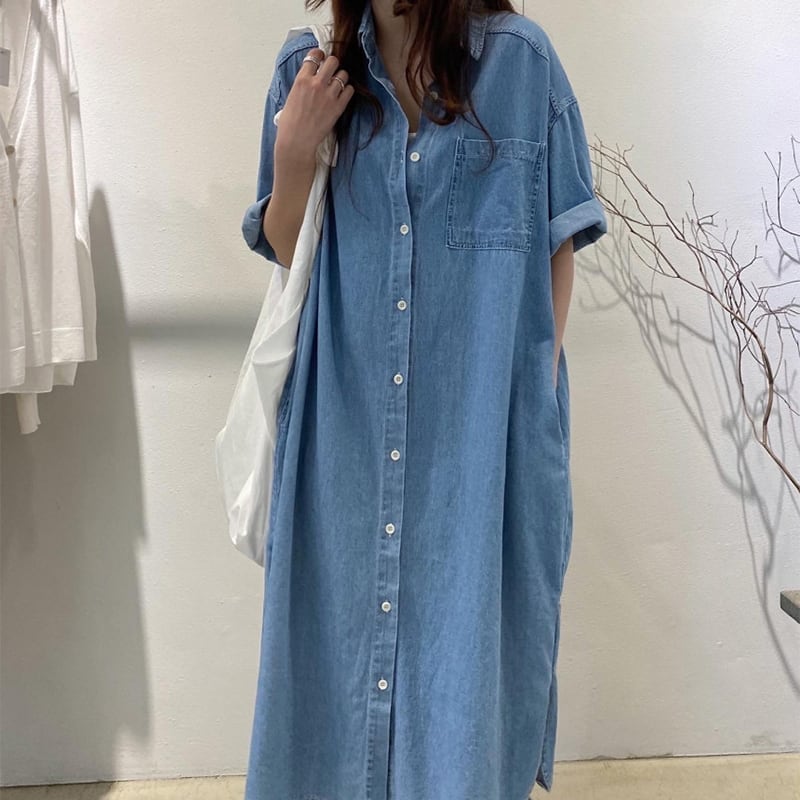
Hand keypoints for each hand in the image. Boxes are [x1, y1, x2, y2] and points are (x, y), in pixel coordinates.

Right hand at [274, 48, 354, 164]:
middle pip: (332, 61)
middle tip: (331, 72)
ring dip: (341, 78)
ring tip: (336, 85)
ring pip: (343, 74)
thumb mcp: (291, 96)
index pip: (315, 55)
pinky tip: (341, 95)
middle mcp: (316, 84)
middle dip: (332, 64)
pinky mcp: (338, 107)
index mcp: (302, 80)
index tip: (321, 59)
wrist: (297, 141)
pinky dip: (347, 91)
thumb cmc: (290, 122)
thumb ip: (303, 84)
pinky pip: (350, 90)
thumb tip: (310, 77)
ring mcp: (329, 95)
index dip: (319, 55)